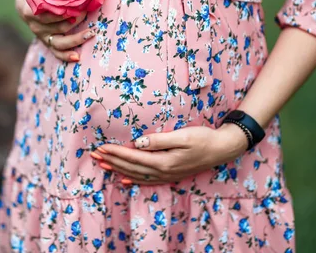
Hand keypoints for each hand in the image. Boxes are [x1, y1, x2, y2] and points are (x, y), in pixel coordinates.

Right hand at [15, 0, 94, 61]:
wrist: (26, 2)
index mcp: (30, 8)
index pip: (46, 12)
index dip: (61, 10)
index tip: (76, 3)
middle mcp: (35, 24)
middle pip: (57, 26)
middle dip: (74, 20)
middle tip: (85, 12)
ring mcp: (40, 35)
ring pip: (59, 41)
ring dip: (76, 38)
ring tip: (90, 32)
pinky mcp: (46, 42)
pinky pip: (56, 52)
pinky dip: (66, 56)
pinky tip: (78, 57)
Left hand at [91, 125, 247, 184]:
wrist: (222, 149)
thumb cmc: (203, 138)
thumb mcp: (183, 135)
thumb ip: (159, 140)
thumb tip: (138, 142)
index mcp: (164, 161)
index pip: (133, 156)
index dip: (116, 152)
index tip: (101, 147)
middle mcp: (163, 171)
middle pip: (131, 167)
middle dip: (111, 161)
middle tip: (94, 155)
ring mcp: (167, 175)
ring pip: (136, 174)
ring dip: (118, 169)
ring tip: (102, 165)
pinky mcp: (171, 175)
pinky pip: (147, 180)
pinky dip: (134, 180)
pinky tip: (124, 180)